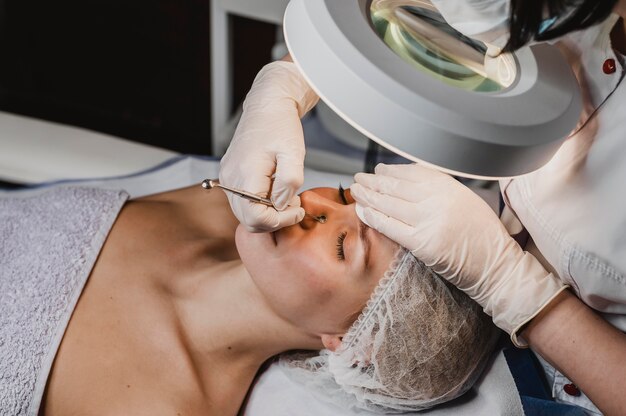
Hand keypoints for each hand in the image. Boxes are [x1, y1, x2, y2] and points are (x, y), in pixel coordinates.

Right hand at [219, 61, 318, 231]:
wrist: (266, 106)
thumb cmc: (281, 126)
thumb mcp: (294, 153)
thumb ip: (289, 182)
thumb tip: (281, 206)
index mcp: (246, 173)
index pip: (256, 217)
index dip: (280, 220)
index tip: (297, 210)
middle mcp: (230, 179)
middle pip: (248, 220)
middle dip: (275, 219)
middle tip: (294, 204)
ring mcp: (227, 178)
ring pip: (245, 214)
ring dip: (268, 213)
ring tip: (286, 195)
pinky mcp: (229, 176)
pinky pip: (242, 202)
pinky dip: (260, 205)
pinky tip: (275, 190)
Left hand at [350, 163, 566, 345]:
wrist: (496, 266)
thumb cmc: (482, 235)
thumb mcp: (465, 200)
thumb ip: (439, 189)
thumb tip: (406, 182)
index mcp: (450, 186)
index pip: (413, 172)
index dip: (392, 171)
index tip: (379, 170)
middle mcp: (438, 200)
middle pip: (397, 186)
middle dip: (374, 181)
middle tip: (360, 178)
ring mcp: (429, 221)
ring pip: (390, 204)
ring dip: (369, 196)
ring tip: (356, 190)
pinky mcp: (422, 243)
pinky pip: (391, 226)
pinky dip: (374, 217)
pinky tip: (362, 210)